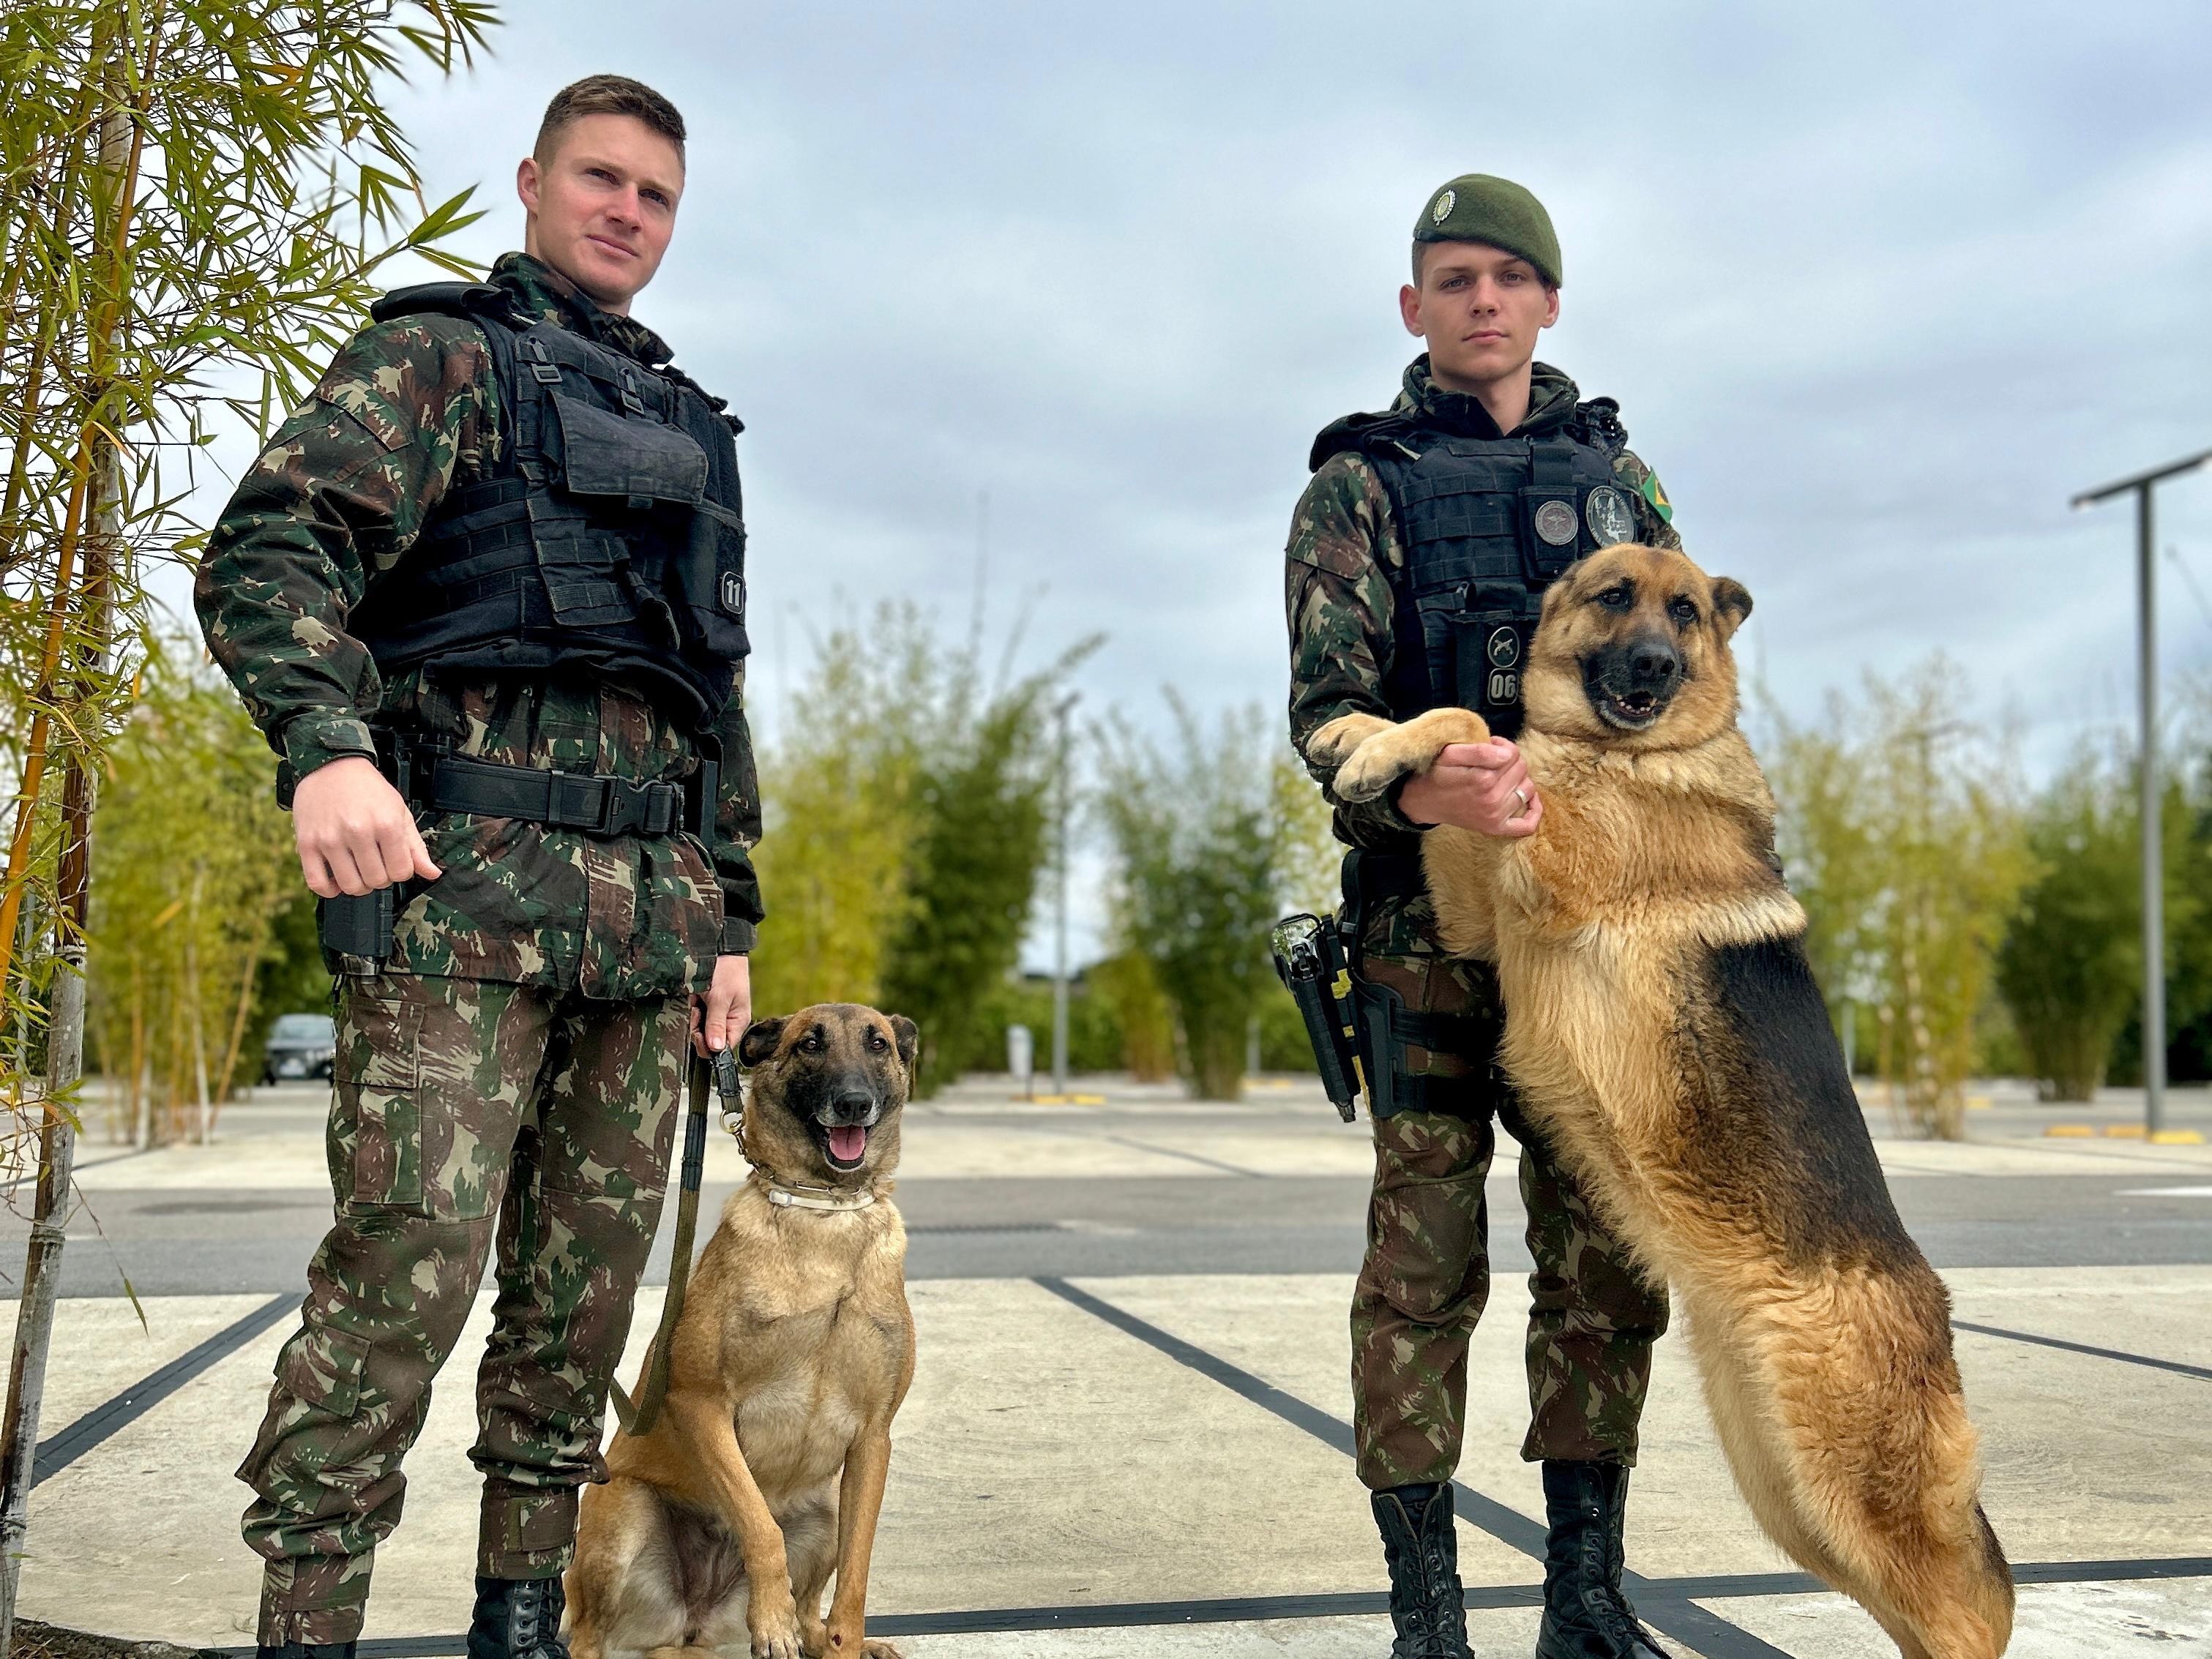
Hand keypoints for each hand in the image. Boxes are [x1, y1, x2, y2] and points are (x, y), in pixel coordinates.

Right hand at [292, 756, 441, 897]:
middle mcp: (358, 832)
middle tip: (375, 864)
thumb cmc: (368, 790)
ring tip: (357, 870)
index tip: (393, 862)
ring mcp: (330, 839)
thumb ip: (416, 846)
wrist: (332, 766)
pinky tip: (336, 879)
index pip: (401, 872)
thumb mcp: (399, 812)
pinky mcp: (306, 843)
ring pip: (351, 886)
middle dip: (380, 878)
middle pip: (376, 881)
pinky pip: (317, 883)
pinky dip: (329, 890)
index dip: (400, 871)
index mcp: (386, 824)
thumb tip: (432, 874)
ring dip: (358, 885)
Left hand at [693, 953, 751, 1056]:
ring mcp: (713, 1015)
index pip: (722, 1048)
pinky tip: (692, 998)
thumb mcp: (720, 998)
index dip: (708, 1044)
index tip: (698, 1031)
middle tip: (697, 1010)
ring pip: (696, 1030)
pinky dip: (688, 1009)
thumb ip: (716, 1024)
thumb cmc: (726, 971)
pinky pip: (691, 1018)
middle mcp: (725, 1022)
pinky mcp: (702, 1008)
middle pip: (706, 1041)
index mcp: (736, 1023)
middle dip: (697, 1029)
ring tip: (695, 1000)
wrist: (718, 949)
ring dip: (691, 1017)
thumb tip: (717, 1049)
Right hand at [1396, 738, 1542, 837]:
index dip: (1501, 746)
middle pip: (1522, 769)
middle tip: (1491, 761)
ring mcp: (1495, 816)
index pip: (1512, 753)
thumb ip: (1479, 750)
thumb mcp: (1449, 754)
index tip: (1488, 746)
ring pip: (1528, 789)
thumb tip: (1508, 754)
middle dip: (1510, 760)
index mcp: (1483, 778)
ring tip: (1501, 776)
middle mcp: (1492, 799)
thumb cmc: (1436, 774)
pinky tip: (1530, 800)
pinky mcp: (1496, 828)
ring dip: (1518, 779)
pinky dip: (1534, 812)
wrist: (1422, 802)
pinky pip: (1526, 825)